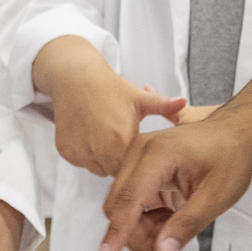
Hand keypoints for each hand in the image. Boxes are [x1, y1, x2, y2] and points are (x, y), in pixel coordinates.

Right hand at [41, 38, 186, 177]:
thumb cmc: (109, 87)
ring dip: (105, 161)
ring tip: (108, 139)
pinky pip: (83, 163)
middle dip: (123, 163)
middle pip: (118, 172)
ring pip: (99, 170)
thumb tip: (184, 102)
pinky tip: (92, 137)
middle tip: (123, 143)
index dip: (140, 160)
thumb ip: (164, 106)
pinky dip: (89, 156)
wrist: (74, 79)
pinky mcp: (67, 153)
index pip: (136, 168)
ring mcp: (81, 153)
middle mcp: (100, 150)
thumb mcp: (139, 97)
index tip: (142, 152)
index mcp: (121, 140)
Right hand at [96, 104, 251, 250]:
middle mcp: (139, 152)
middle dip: (138, 232)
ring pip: (122, 207)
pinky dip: (145, 217)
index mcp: (158, 154)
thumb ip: (187, 225)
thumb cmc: (230, 156)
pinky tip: (169, 213)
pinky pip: (130, 201)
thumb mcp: (217, 196)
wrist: (234, 133)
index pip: (129, 200)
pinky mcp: (137, 166)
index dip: (117, 232)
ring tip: (176, 222)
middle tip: (171, 239)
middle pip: (119, 206)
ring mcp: (135, 157)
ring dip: (143, 226)